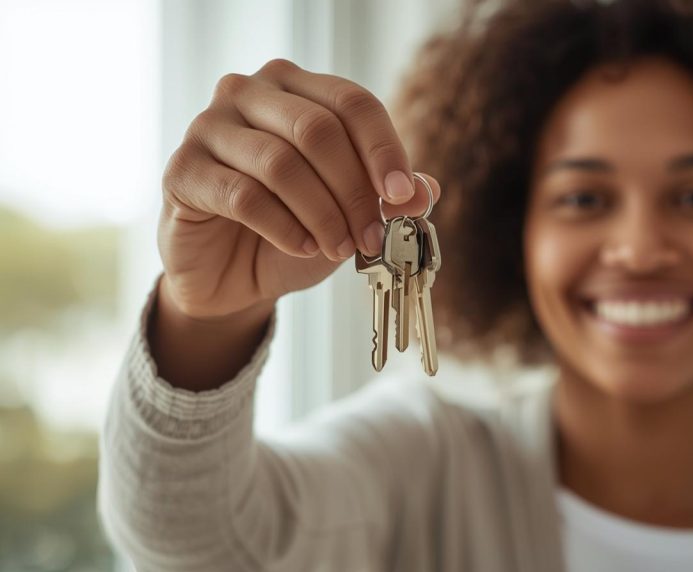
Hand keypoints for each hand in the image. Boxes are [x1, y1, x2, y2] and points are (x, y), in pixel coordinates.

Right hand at [157, 58, 439, 319]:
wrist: (233, 276)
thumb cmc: (295, 230)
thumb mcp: (351, 214)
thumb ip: (387, 197)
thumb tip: (425, 189)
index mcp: (298, 89)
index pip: (352, 102)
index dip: (384, 149)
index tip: (402, 196)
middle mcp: (250, 94)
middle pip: (318, 130)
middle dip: (354, 191)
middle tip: (370, 236)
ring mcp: (209, 127)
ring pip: (281, 164)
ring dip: (322, 214)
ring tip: (339, 248)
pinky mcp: (182, 170)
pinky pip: (243, 195)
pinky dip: (283, 228)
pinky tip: (301, 247)